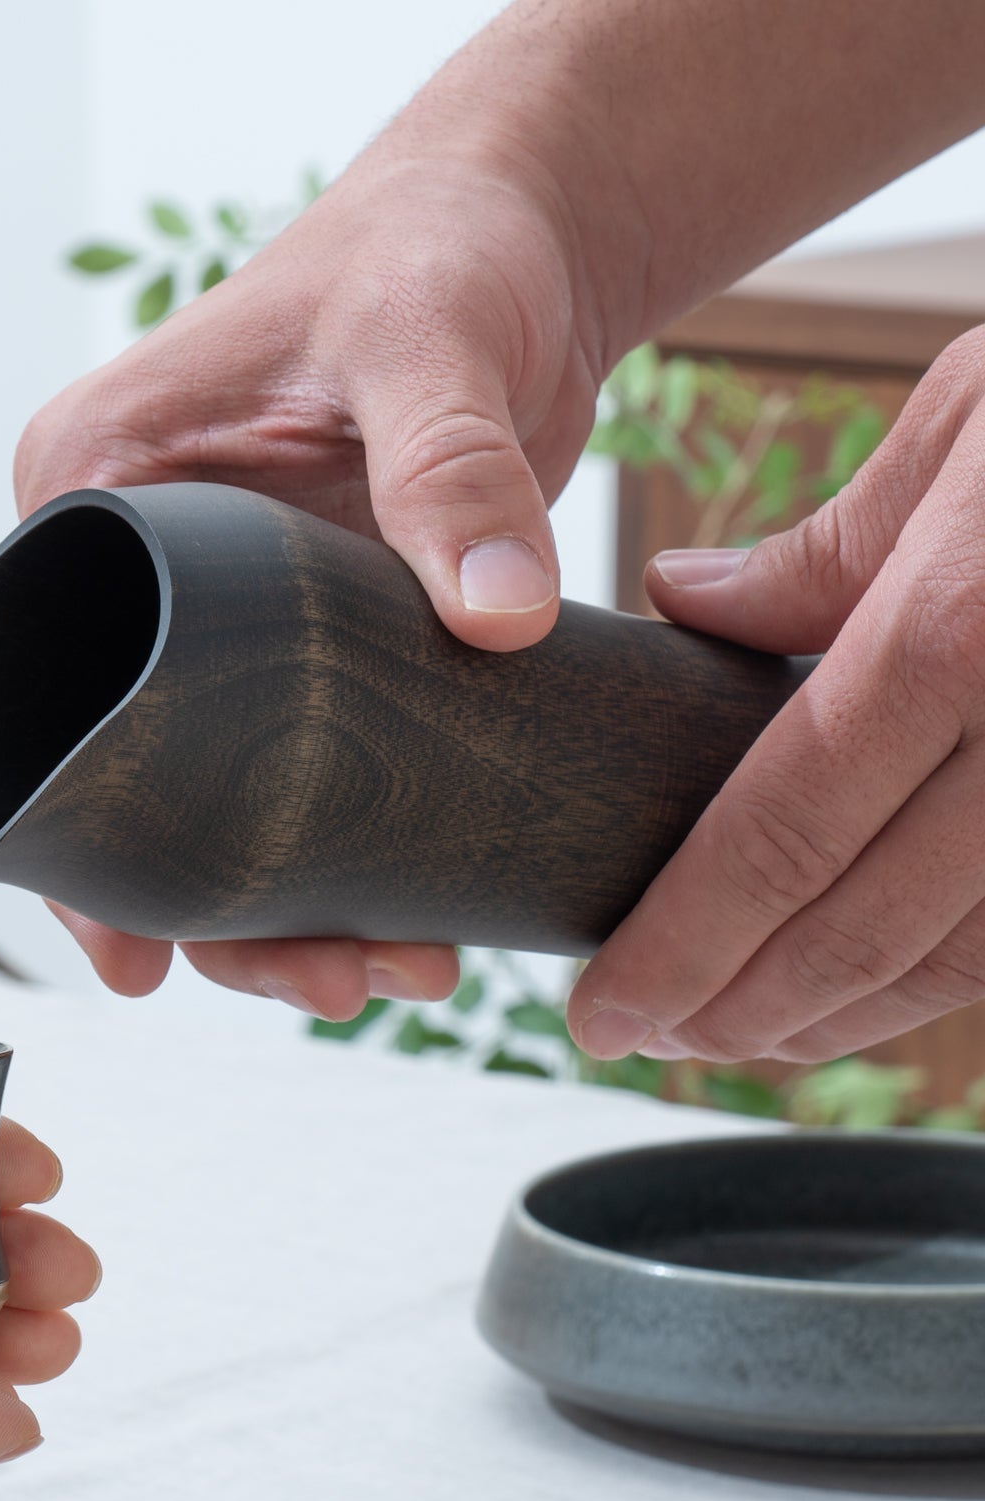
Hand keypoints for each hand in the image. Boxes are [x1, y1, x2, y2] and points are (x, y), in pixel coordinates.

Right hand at [16, 145, 600, 1015]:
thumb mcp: (430, 344)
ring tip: (385, 978)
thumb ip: (452, 472)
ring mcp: (215, 623)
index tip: (138, 958)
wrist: (514, 241)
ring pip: (212, 803)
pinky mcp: (297, 651)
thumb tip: (496, 619)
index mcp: (92, 491)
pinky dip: (342, 858)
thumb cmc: (432, 253)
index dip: (81, 842)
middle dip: (216, 910)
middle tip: (328, 986)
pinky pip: (295, 779)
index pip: (43, 693)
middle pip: (131, 780)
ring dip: (287, 910)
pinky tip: (400, 923)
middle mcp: (132, 575)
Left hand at [567, 329, 984, 1065]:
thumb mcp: (974, 411)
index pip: (779, 835)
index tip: (600, 1005)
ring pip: (962, 960)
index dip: (679, 944)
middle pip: (860, 927)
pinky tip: (864, 993)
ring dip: (833, 1020)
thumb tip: (686, 602)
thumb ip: (828, 542)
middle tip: (640, 1042)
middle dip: (732, 1010)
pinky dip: (937, 981)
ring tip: (731, 1038)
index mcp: (964, 630)